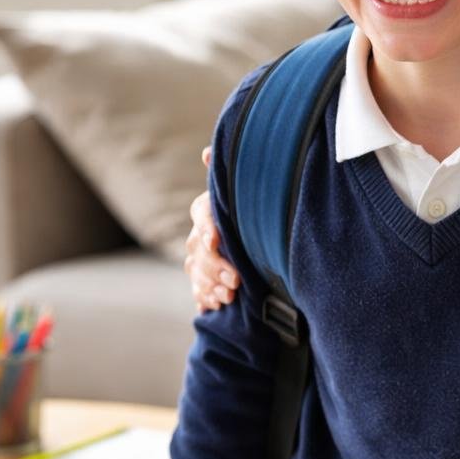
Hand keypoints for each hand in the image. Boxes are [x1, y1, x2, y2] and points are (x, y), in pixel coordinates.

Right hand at [184, 146, 239, 311]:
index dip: (207, 228)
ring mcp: (200, 257)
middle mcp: (201, 233)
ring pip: (196, 271)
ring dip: (210, 285)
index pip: (202, 214)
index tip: (215, 241)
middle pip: (198, 250)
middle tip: (235, 280)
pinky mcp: (205, 278)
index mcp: (211, 209)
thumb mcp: (250, 190)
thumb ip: (234, 174)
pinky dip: (205, 298)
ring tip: (228, 297)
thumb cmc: (254, 207)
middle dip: (215, 267)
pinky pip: (198, 289)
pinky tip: (214, 306)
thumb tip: (206, 152)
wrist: (263, 237)